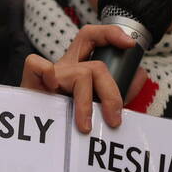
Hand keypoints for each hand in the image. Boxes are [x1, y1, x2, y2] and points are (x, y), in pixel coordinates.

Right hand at [19, 24, 150, 133]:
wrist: (35, 137)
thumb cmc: (65, 120)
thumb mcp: (97, 104)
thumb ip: (120, 90)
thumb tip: (140, 73)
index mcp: (78, 68)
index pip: (92, 38)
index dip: (110, 33)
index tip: (129, 43)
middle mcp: (66, 68)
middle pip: (96, 66)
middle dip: (112, 94)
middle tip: (114, 119)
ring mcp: (50, 76)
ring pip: (81, 75)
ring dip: (86, 104)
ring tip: (86, 127)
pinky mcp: (31, 82)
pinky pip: (36, 64)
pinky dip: (45, 71)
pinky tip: (51, 88)